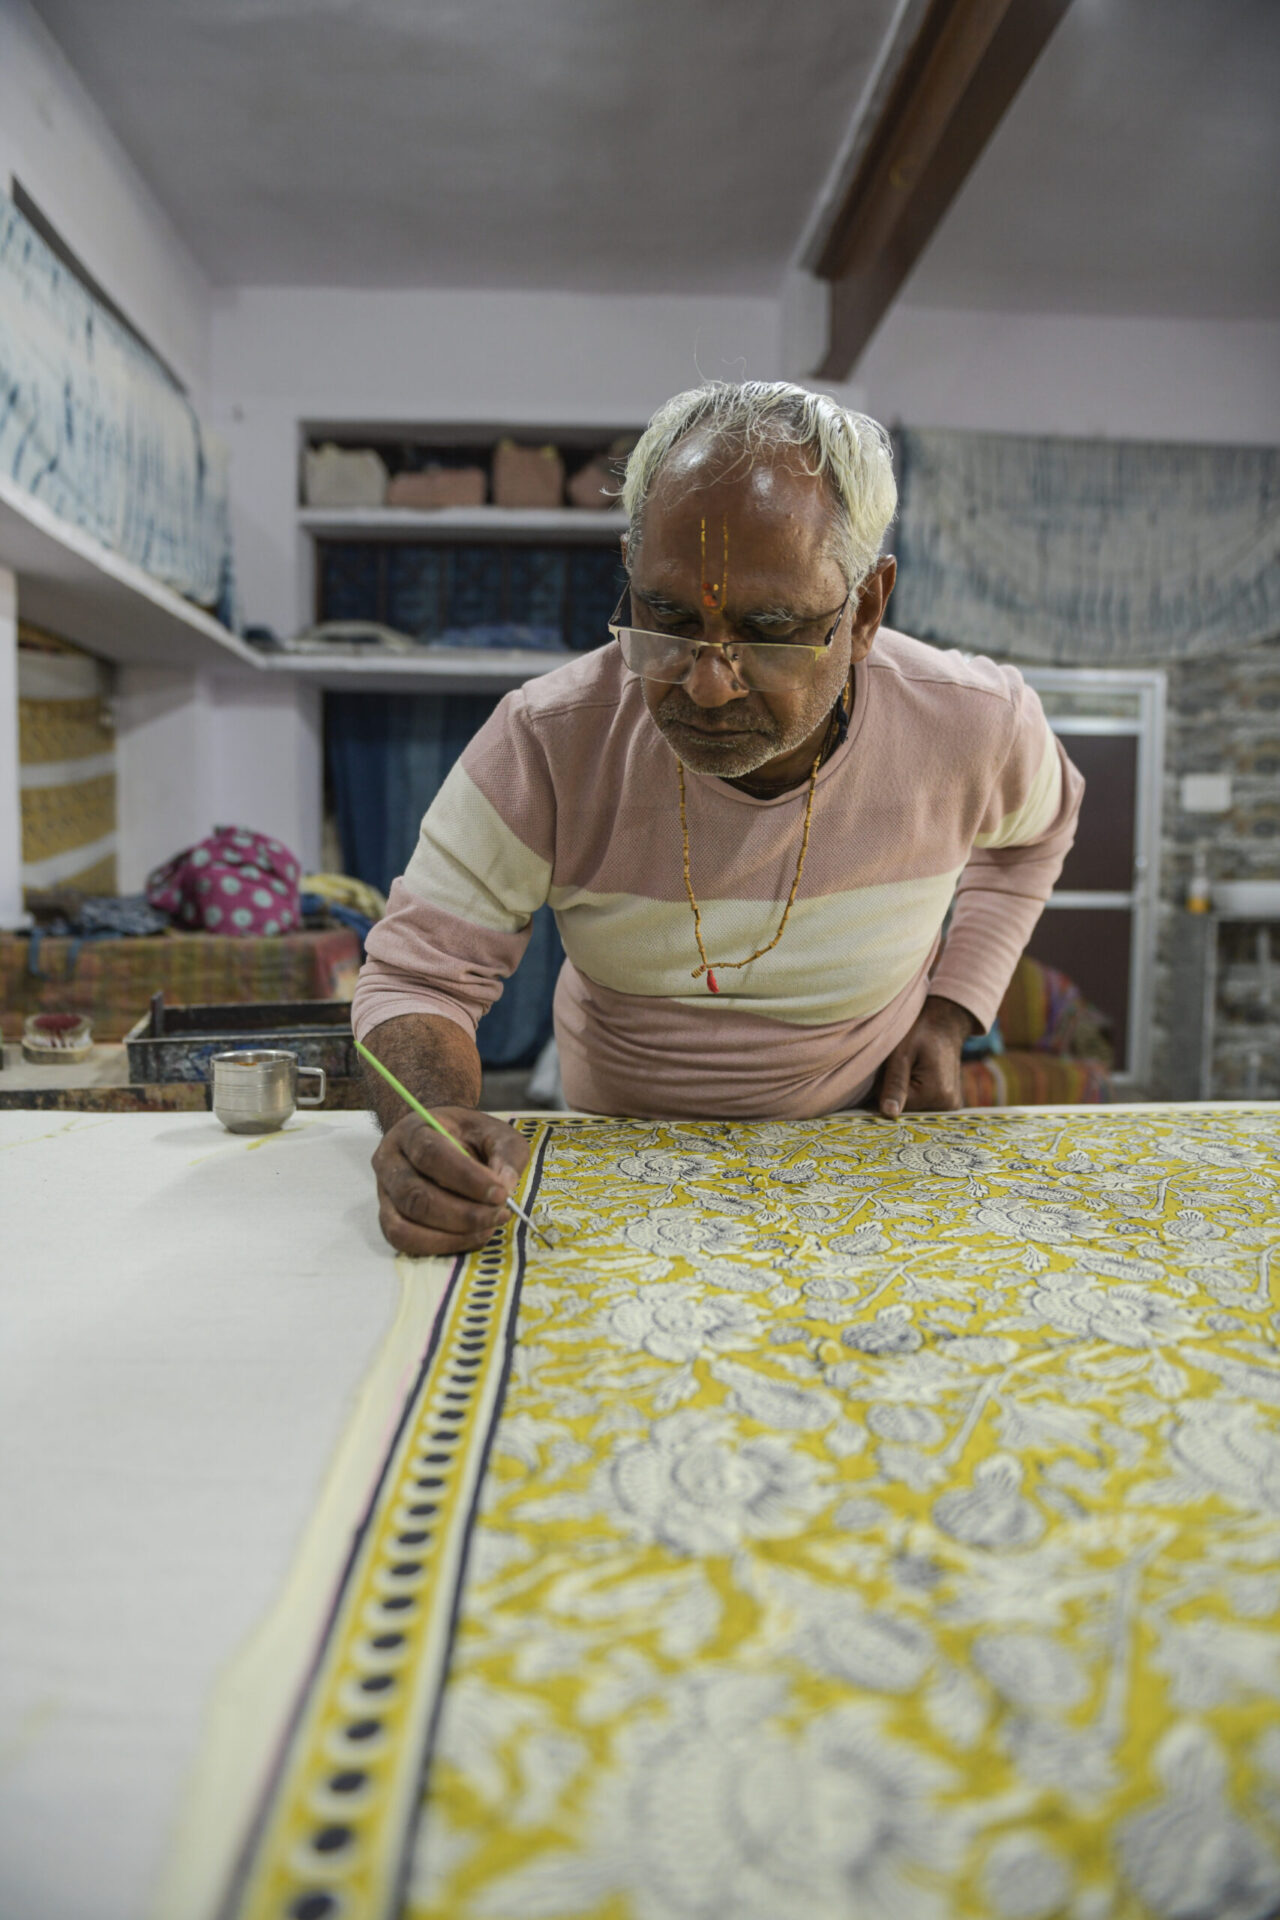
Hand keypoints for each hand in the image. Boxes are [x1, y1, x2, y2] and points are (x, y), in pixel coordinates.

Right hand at [372, 1107, 530, 1254]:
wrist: (440, 1137)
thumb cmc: (468, 1136)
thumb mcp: (494, 1133)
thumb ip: (505, 1154)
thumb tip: (505, 1186)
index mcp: (413, 1129)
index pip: (430, 1153)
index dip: (466, 1177)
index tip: (500, 1193)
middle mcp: (389, 1160)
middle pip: (415, 1195)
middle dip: (463, 1214)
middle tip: (499, 1215)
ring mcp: (384, 1192)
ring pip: (405, 1225)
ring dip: (452, 1235)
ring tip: (488, 1229)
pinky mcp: (387, 1218)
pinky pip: (404, 1241)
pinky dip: (440, 1246)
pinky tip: (471, 1237)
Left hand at [875, 995, 976, 1118]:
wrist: (944, 1023)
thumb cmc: (920, 1032)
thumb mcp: (902, 1054)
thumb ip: (894, 1084)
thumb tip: (889, 1114)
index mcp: (935, 1094)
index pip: (895, 1107)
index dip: (883, 1091)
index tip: (885, 1071)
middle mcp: (947, 1105)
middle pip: (906, 1110)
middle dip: (895, 1093)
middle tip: (896, 1068)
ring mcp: (950, 1106)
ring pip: (913, 1108)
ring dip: (904, 1093)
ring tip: (908, 1069)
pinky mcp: (948, 1103)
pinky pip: (923, 1104)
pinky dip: (914, 1093)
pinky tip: (916, 1075)